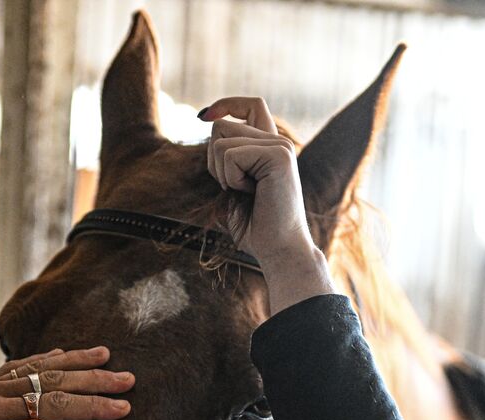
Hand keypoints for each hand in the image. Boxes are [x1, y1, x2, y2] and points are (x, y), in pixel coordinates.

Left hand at [0, 347, 132, 419]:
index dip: (91, 406)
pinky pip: (20, 366)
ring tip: (106, 356)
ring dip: (75, 362)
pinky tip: (61, 355)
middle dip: (94, 380)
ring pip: (39, 368)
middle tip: (129, 379)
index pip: (54, 404)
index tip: (122, 408)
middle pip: (53, 380)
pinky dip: (46, 358)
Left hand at [200, 97, 337, 313]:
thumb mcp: (233, 185)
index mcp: (270, 146)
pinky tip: (251, 193)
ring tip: (246, 192)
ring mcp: (280, 146)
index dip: (225, 105)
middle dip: (214, 161)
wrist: (278, 250)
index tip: (204, 117)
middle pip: (221, 125)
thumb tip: (207, 119)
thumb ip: (226, 155)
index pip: (250, 105)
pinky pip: (229, 155)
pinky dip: (230, 179)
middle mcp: (278, 141)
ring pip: (221, 138)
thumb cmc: (255, 226)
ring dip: (221, 172)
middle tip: (236, 188)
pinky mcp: (279, 155)